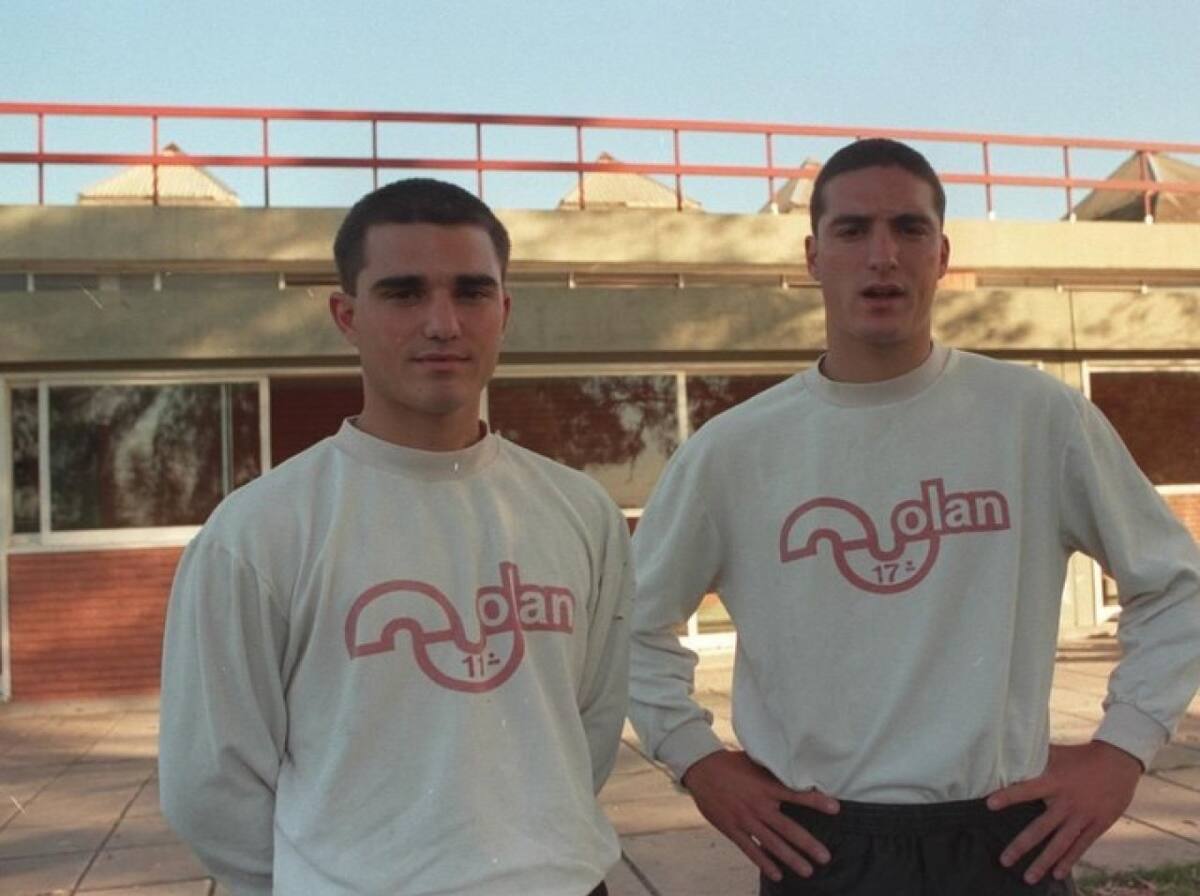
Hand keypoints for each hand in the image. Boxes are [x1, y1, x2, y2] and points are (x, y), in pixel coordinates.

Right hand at [681, 749, 838, 881]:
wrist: (701, 770)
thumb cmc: (731, 764)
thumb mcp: (754, 763)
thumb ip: (773, 772)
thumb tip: (796, 772)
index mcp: (766, 786)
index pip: (795, 795)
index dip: (816, 801)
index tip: (836, 808)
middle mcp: (758, 805)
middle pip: (787, 828)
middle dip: (807, 844)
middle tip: (825, 857)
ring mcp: (745, 819)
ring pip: (771, 843)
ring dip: (791, 858)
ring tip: (808, 871)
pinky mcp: (732, 829)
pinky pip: (750, 849)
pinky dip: (764, 863)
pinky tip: (777, 874)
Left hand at [986, 741, 1141, 884]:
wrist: (1119, 762)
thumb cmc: (1081, 756)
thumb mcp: (1058, 754)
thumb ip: (1035, 757)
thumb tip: (1010, 750)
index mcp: (1055, 781)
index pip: (1027, 790)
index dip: (1009, 796)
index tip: (989, 805)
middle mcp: (1067, 802)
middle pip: (1041, 828)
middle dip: (1022, 845)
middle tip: (1004, 861)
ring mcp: (1083, 816)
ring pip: (1060, 844)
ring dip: (1043, 862)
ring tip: (1028, 878)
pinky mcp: (1098, 825)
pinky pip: (1081, 846)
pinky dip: (1069, 860)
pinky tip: (1057, 874)